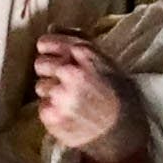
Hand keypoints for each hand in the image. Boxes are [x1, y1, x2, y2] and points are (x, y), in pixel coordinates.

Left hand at [33, 30, 139, 162]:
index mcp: (85, 55)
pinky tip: (70, 114)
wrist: (122, 135)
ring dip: (52, 93)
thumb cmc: (118, 95)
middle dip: (50, 71)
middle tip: (65, 82)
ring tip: (72, 101)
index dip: (48, 49)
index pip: (47, 42)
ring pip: (40, 86)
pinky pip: (41, 106)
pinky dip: (52, 111)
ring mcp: (59, 95)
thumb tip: (51, 27)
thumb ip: (80, 41)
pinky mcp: (51, 116)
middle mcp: (70, 72)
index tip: (54, 55)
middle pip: (39, 63)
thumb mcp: (108, 62)